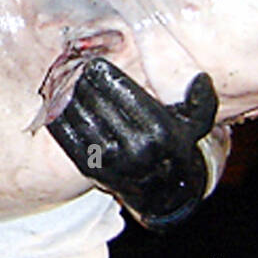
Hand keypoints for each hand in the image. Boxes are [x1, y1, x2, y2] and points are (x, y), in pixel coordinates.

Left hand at [48, 60, 216, 230]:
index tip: (94, 64)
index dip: (104, 74)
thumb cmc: (176, 147)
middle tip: (74, 69)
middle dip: (83, 82)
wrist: (164, 193)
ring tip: (62, 82)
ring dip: (68, 97)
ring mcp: (113, 161)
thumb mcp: (195, 124)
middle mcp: (137, 147)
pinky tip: (56, 105)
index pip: (123, 90)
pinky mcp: (93, 171)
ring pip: (81, 117)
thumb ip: (201, 100)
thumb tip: (201, 78)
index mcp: (160, 130)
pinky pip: (69, 139)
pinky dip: (59, 119)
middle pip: (98, 101)